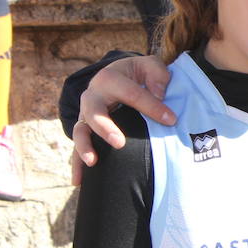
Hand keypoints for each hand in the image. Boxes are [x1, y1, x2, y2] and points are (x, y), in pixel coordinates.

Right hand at [72, 54, 175, 182]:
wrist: (121, 76)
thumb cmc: (139, 74)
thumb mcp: (150, 66)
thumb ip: (157, 73)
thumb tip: (160, 93)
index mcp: (110, 78)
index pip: (131, 93)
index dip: (152, 106)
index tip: (171, 120)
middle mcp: (93, 96)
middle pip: (94, 111)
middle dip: (105, 128)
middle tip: (119, 143)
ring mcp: (86, 114)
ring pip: (79, 130)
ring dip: (85, 146)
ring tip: (94, 162)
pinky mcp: (85, 129)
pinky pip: (77, 147)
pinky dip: (76, 164)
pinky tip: (79, 181)